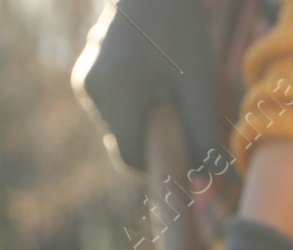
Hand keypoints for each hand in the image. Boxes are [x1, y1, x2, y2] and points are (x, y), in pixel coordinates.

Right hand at [73, 0, 224, 177]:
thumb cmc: (179, 26)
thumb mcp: (197, 82)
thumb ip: (202, 133)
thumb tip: (207, 181)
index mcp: (114, 96)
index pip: (130, 158)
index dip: (157, 163)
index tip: (181, 151)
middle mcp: (92, 92)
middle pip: (124, 141)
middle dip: (152, 136)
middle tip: (179, 109)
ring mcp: (85, 80)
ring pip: (118, 124)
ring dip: (143, 118)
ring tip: (166, 86)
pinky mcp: (87, 72)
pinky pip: (112, 106)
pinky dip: (133, 103)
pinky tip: (151, 76)